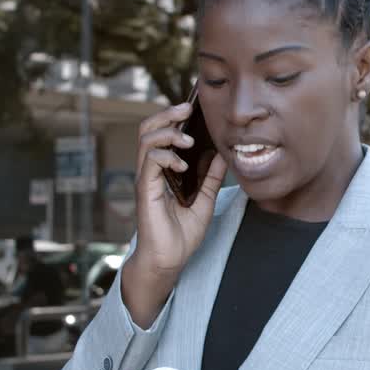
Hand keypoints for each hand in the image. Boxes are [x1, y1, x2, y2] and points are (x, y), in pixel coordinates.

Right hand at [123, 102, 226, 323]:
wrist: (170, 260)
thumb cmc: (182, 234)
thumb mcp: (205, 199)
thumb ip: (212, 176)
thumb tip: (224, 153)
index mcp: (163, 170)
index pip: (162, 133)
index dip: (174, 117)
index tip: (194, 109)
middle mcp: (150, 170)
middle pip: (148, 129)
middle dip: (167, 114)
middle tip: (187, 110)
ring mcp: (145, 179)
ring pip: (146, 140)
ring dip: (168, 133)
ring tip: (188, 141)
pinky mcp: (145, 190)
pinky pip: (150, 162)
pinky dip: (166, 157)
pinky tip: (182, 165)